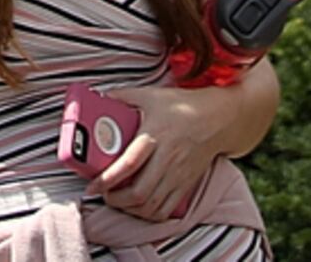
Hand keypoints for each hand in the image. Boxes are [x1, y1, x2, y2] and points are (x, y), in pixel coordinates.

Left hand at [97, 89, 233, 221]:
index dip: (108, 178)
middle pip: (139, 193)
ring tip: (118, 201)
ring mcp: (178, 175)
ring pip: (152, 206)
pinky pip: (166, 210)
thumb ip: (123, 96)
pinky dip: (149, 215)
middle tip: (103, 194)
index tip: (93, 184)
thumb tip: (98, 95)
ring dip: (130, 210)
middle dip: (116, 200)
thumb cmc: (181, 106)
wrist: (217, 120)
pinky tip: (138, 207)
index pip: (129, 164)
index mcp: (154, 135)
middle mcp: (167, 159)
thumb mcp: (151, 95)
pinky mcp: (186, 185)